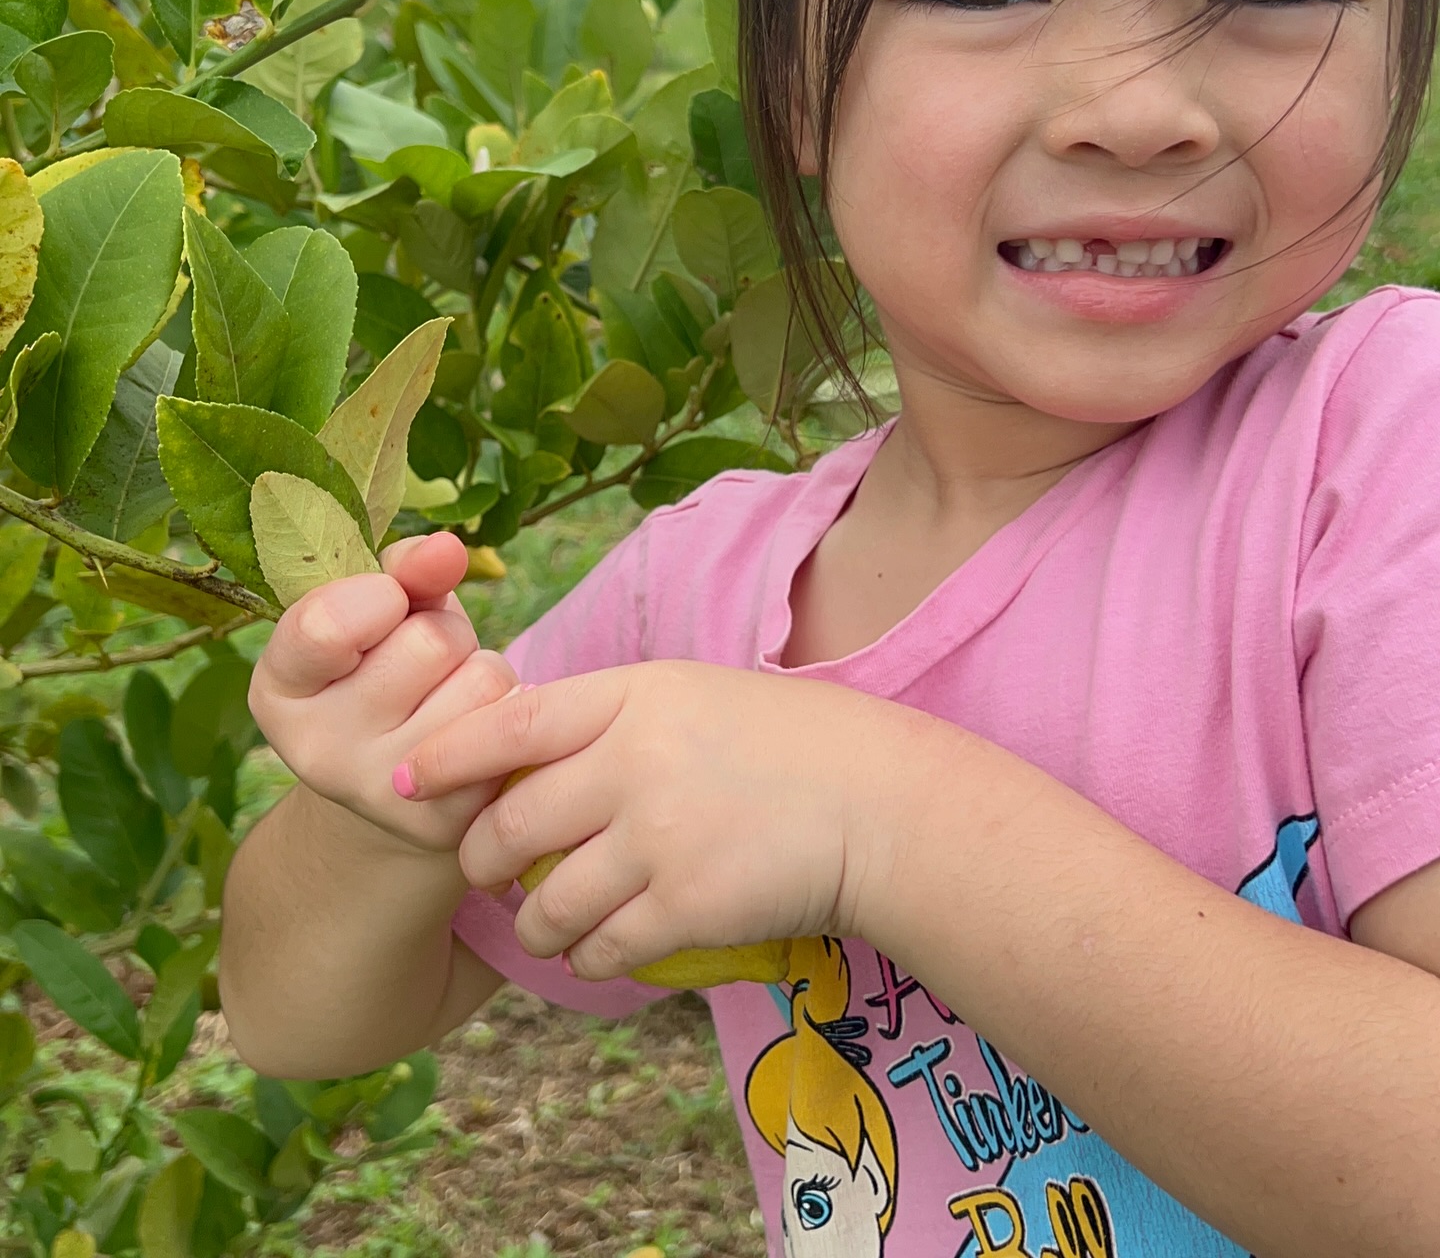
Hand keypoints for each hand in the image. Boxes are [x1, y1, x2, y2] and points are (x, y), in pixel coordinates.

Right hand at [249, 531, 517, 853]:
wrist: (406, 783)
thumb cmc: (388, 668)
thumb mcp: (379, 610)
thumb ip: (403, 569)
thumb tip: (446, 549)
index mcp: (279, 688)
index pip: (325, 626)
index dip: (378, 595)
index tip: (386, 599)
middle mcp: (316, 751)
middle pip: (427, 642)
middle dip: (445, 631)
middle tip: (425, 661)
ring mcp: (380, 793)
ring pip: (481, 680)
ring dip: (482, 671)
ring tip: (450, 695)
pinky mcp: (446, 820)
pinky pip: (511, 728)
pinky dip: (508, 713)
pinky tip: (475, 734)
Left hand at [393, 661, 923, 977]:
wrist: (874, 802)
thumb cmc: (779, 742)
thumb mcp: (686, 695)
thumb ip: (604, 718)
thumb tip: (514, 753)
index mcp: (633, 698)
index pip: (510, 723)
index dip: (447, 755)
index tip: (406, 780)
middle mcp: (636, 764)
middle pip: (509, 823)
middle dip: (481, 858)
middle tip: (487, 868)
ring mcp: (660, 839)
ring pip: (545, 900)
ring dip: (532, 920)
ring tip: (544, 918)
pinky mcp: (686, 908)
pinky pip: (598, 948)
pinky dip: (584, 955)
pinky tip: (596, 946)